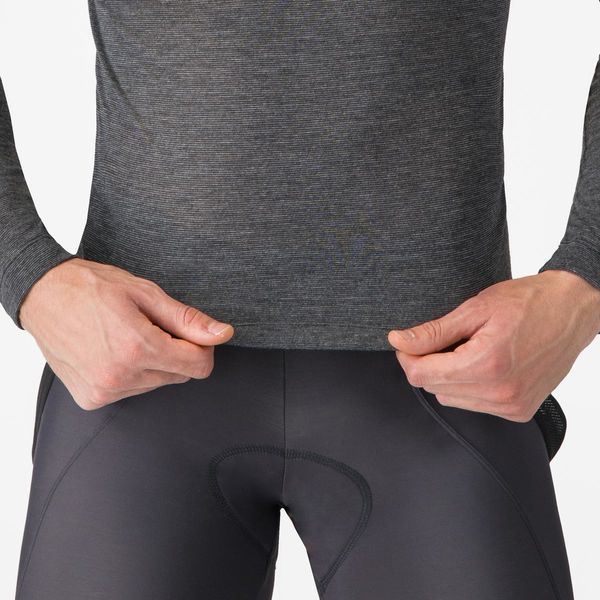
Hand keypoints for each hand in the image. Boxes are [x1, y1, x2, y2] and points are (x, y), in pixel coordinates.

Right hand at [19, 257, 233, 409]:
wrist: (42, 294)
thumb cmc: (91, 287)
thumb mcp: (146, 294)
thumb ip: (187, 320)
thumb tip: (222, 334)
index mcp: (138, 348)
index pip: (198, 366)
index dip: (202, 348)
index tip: (189, 333)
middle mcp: (121, 376)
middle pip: (179, 376)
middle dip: (175, 352)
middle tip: (150, 327)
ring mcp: (104, 391)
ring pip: (157, 384)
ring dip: (153, 364)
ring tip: (126, 336)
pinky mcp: (92, 399)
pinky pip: (132, 391)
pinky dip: (132, 373)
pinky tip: (113, 351)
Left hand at [387, 270, 599, 421]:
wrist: (573, 309)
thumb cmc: (528, 302)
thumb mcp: (475, 309)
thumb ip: (433, 331)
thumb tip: (398, 341)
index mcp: (486, 364)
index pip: (421, 375)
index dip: (407, 356)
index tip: (408, 342)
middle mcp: (500, 392)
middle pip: (433, 388)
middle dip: (429, 364)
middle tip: (445, 339)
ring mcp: (512, 405)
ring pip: (451, 399)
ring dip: (448, 377)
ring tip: (469, 349)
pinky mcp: (519, 411)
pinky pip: (474, 405)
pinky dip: (469, 387)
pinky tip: (483, 364)